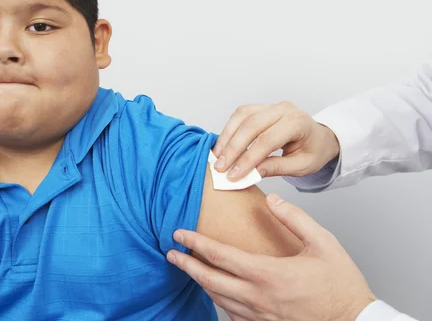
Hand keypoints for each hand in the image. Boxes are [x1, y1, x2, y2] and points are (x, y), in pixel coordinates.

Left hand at [167, 194, 376, 320]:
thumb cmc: (341, 284)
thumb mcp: (323, 243)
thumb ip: (294, 218)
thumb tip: (271, 200)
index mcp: (267, 273)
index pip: (219, 255)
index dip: (195, 243)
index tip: (179, 233)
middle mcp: (257, 297)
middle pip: (209, 279)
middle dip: (186, 264)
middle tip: (170, 253)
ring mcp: (259, 315)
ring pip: (218, 298)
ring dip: (200, 282)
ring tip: (188, 269)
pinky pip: (232, 315)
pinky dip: (219, 301)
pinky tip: (215, 293)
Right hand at [213, 102, 339, 180]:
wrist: (319, 138)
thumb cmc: (313, 151)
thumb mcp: (302, 166)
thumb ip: (276, 168)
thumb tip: (250, 173)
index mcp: (298, 123)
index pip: (267, 141)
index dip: (248, 158)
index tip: (234, 175)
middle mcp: (283, 109)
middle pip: (251, 126)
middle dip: (233, 148)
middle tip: (220, 168)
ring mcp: (271, 106)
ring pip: (242, 117)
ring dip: (227, 137)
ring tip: (217, 157)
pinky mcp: (261, 107)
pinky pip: (240, 114)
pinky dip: (229, 129)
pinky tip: (223, 145)